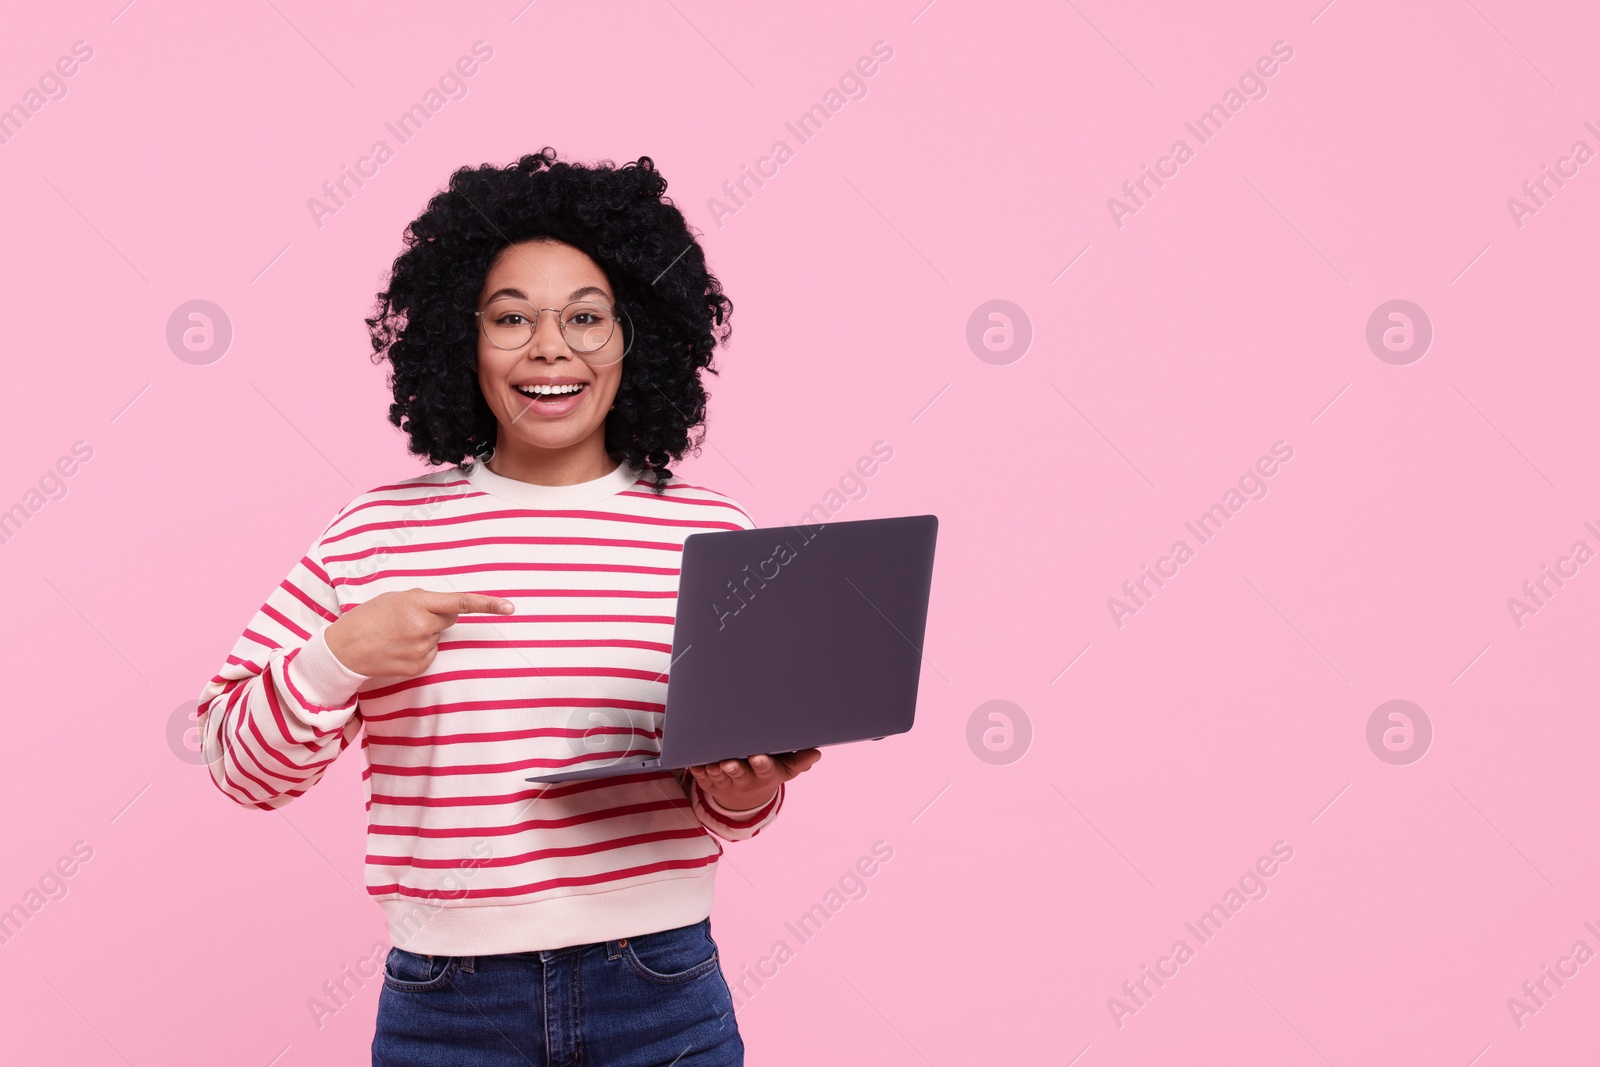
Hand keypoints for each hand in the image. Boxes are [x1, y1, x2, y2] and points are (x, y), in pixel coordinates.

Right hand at [324, 588, 513, 677]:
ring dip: (425, 634)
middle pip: (449, 619)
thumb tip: (450, 611)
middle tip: (408, 618)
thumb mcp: (396, 598)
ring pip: (438, 637)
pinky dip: (420, 650)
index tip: (510, 607)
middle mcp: (423, 626)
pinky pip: (431, 653)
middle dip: (436, 616)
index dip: (488, 604)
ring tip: (397, 635)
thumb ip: (425, 601)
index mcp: (417, 603)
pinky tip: (399, 649)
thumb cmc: (370, 617)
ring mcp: (422, 649)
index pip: (460, 603)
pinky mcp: (419, 666)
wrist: (345, 649)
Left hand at [687, 750, 821, 811]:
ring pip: (719, 777)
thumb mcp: (786, 770)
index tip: (757, 757)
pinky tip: (694, 764)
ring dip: (714, 771)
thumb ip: (799, 761)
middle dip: (734, 768)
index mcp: (764, 775)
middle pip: (739, 774)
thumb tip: (816, 754)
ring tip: (712, 764)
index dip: (761, 764)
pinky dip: (698, 772)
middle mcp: (745, 780)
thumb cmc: (768, 773)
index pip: (764, 770)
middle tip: (728, 762)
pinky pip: (703, 779)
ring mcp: (727, 782)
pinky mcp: (711, 783)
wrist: (745, 797)